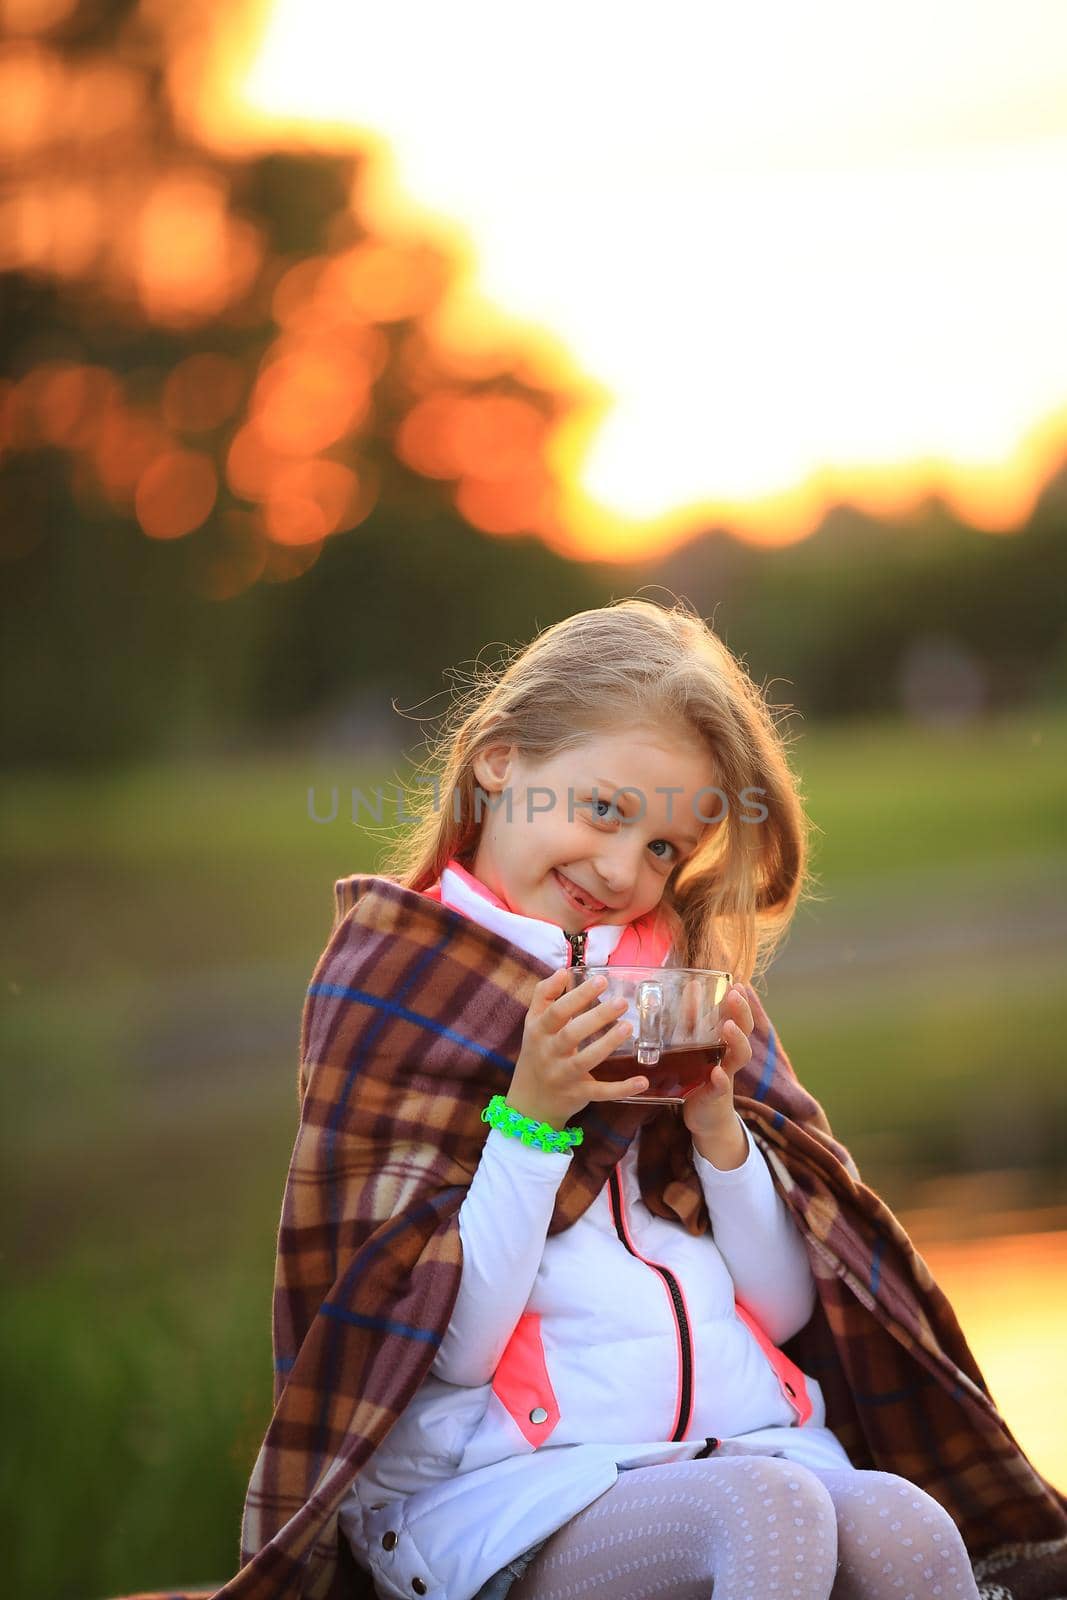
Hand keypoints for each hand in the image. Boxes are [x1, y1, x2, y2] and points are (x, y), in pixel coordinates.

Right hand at [507, 969, 646, 1126]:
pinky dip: (622, 1089)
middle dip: (597, 1017)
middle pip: (571, 1033)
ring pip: (585, 1060)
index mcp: (538, 1032)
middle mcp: (548, 1053)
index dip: (578, 995)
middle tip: (621, 1002)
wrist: (529, 1102)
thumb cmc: (537, 1053)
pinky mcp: (578, 1094)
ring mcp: (563, 1075)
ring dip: (608, 1044)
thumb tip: (563, 972)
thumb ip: (544, 995)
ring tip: (628, 1027)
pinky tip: (642, 1081)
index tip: (601, 981)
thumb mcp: (533, 1023)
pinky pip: (601, 1092)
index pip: (557, 1011)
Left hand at [681, 983, 755, 1143]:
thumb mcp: (696, 1046)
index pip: (739, 1018)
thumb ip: (694, 1021)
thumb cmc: (701, 1076)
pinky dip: (720, 1080)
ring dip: (736, 1040)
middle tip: (734, 996)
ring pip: (739, 1057)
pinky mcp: (714, 1096)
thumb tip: (692, 988)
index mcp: (726, 1044)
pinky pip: (721, 1087)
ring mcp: (725, 1076)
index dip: (741, 1002)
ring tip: (728, 1027)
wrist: (707, 1117)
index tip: (738, 984)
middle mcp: (730, 1058)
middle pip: (745, 1032)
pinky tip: (717, 1073)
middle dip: (741, 1013)